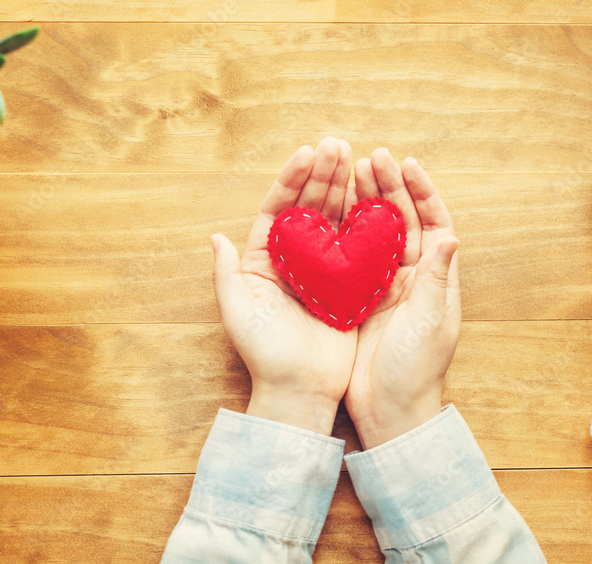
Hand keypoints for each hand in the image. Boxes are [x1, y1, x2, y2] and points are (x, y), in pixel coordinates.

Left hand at [211, 137, 357, 434]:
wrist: (300, 391)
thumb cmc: (265, 354)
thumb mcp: (238, 312)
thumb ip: (226, 274)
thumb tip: (216, 237)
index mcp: (265, 262)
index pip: (278, 210)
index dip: (291, 181)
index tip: (306, 154)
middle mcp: (295, 263)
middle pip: (308, 209)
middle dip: (321, 176)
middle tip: (337, 144)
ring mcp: (324, 273)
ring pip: (334, 222)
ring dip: (344, 190)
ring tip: (355, 158)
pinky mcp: (349, 287)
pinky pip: (358, 249)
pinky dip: (365, 224)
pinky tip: (375, 198)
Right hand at [344, 149, 460, 448]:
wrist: (390, 411)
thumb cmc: (415, 370)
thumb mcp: (428, 321)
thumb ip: (434, 278)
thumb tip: (449, 234)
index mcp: (435, 279)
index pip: (433, 223)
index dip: (421, 191)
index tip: (406, 163)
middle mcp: (411, 278)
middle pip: (401, 221)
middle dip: (388, 188)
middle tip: (370, 157)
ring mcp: (384, 288)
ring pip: (373, 234)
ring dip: (364, 203)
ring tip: (349, 173)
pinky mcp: (358, 301)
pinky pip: (350, 257)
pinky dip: (342, 232)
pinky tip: (328, 211)